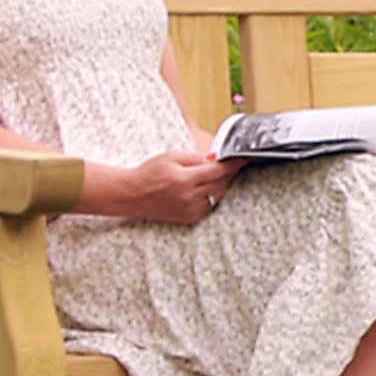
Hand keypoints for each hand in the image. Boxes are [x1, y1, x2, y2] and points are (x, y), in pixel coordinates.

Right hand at [111, 151, 244, 223]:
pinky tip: (203, 188)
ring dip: (220, 184)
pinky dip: (211, 196)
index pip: (217, 171)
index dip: (232, 164)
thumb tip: (217, 158)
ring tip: (213, 175)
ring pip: (217, 195)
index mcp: (185, 180)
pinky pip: (209, 206)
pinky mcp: (189, 218)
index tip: (243, 158)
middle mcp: (189, 197)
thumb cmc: (150, 172)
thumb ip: (196, 158)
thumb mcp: (171, 157)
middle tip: (231, 164)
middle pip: (221, 184)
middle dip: (228, 173)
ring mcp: (190, 210)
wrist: (132, 194)